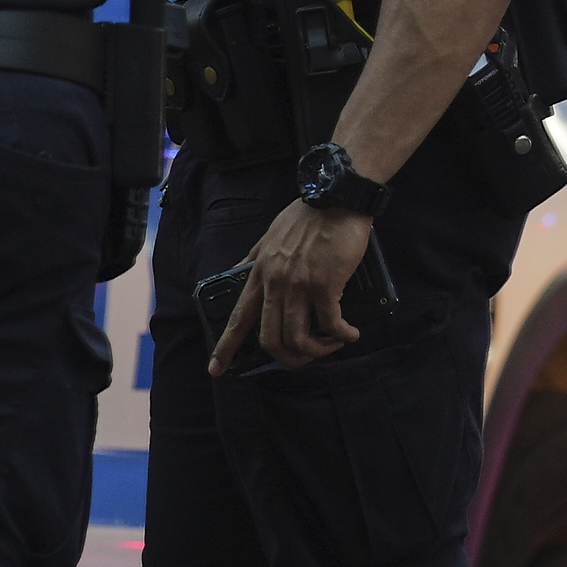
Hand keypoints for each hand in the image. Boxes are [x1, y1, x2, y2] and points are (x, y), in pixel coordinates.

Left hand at [211, 201, 374, 372]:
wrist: (335, 197)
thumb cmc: (307, 215)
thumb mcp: (269, 235)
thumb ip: (254, 257)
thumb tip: (239, 269)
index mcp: (259, 273)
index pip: (237, 318)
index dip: (225, 348)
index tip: (217, 369)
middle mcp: (275, 283)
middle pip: (270, 340)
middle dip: (287, 359)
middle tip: (304, 358)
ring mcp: (299, 286)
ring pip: (298, 339)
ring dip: (316, 351)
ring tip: (332, 345)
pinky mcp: (325, 285)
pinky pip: (330, 325)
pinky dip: (341, 336)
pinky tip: (349, 334)